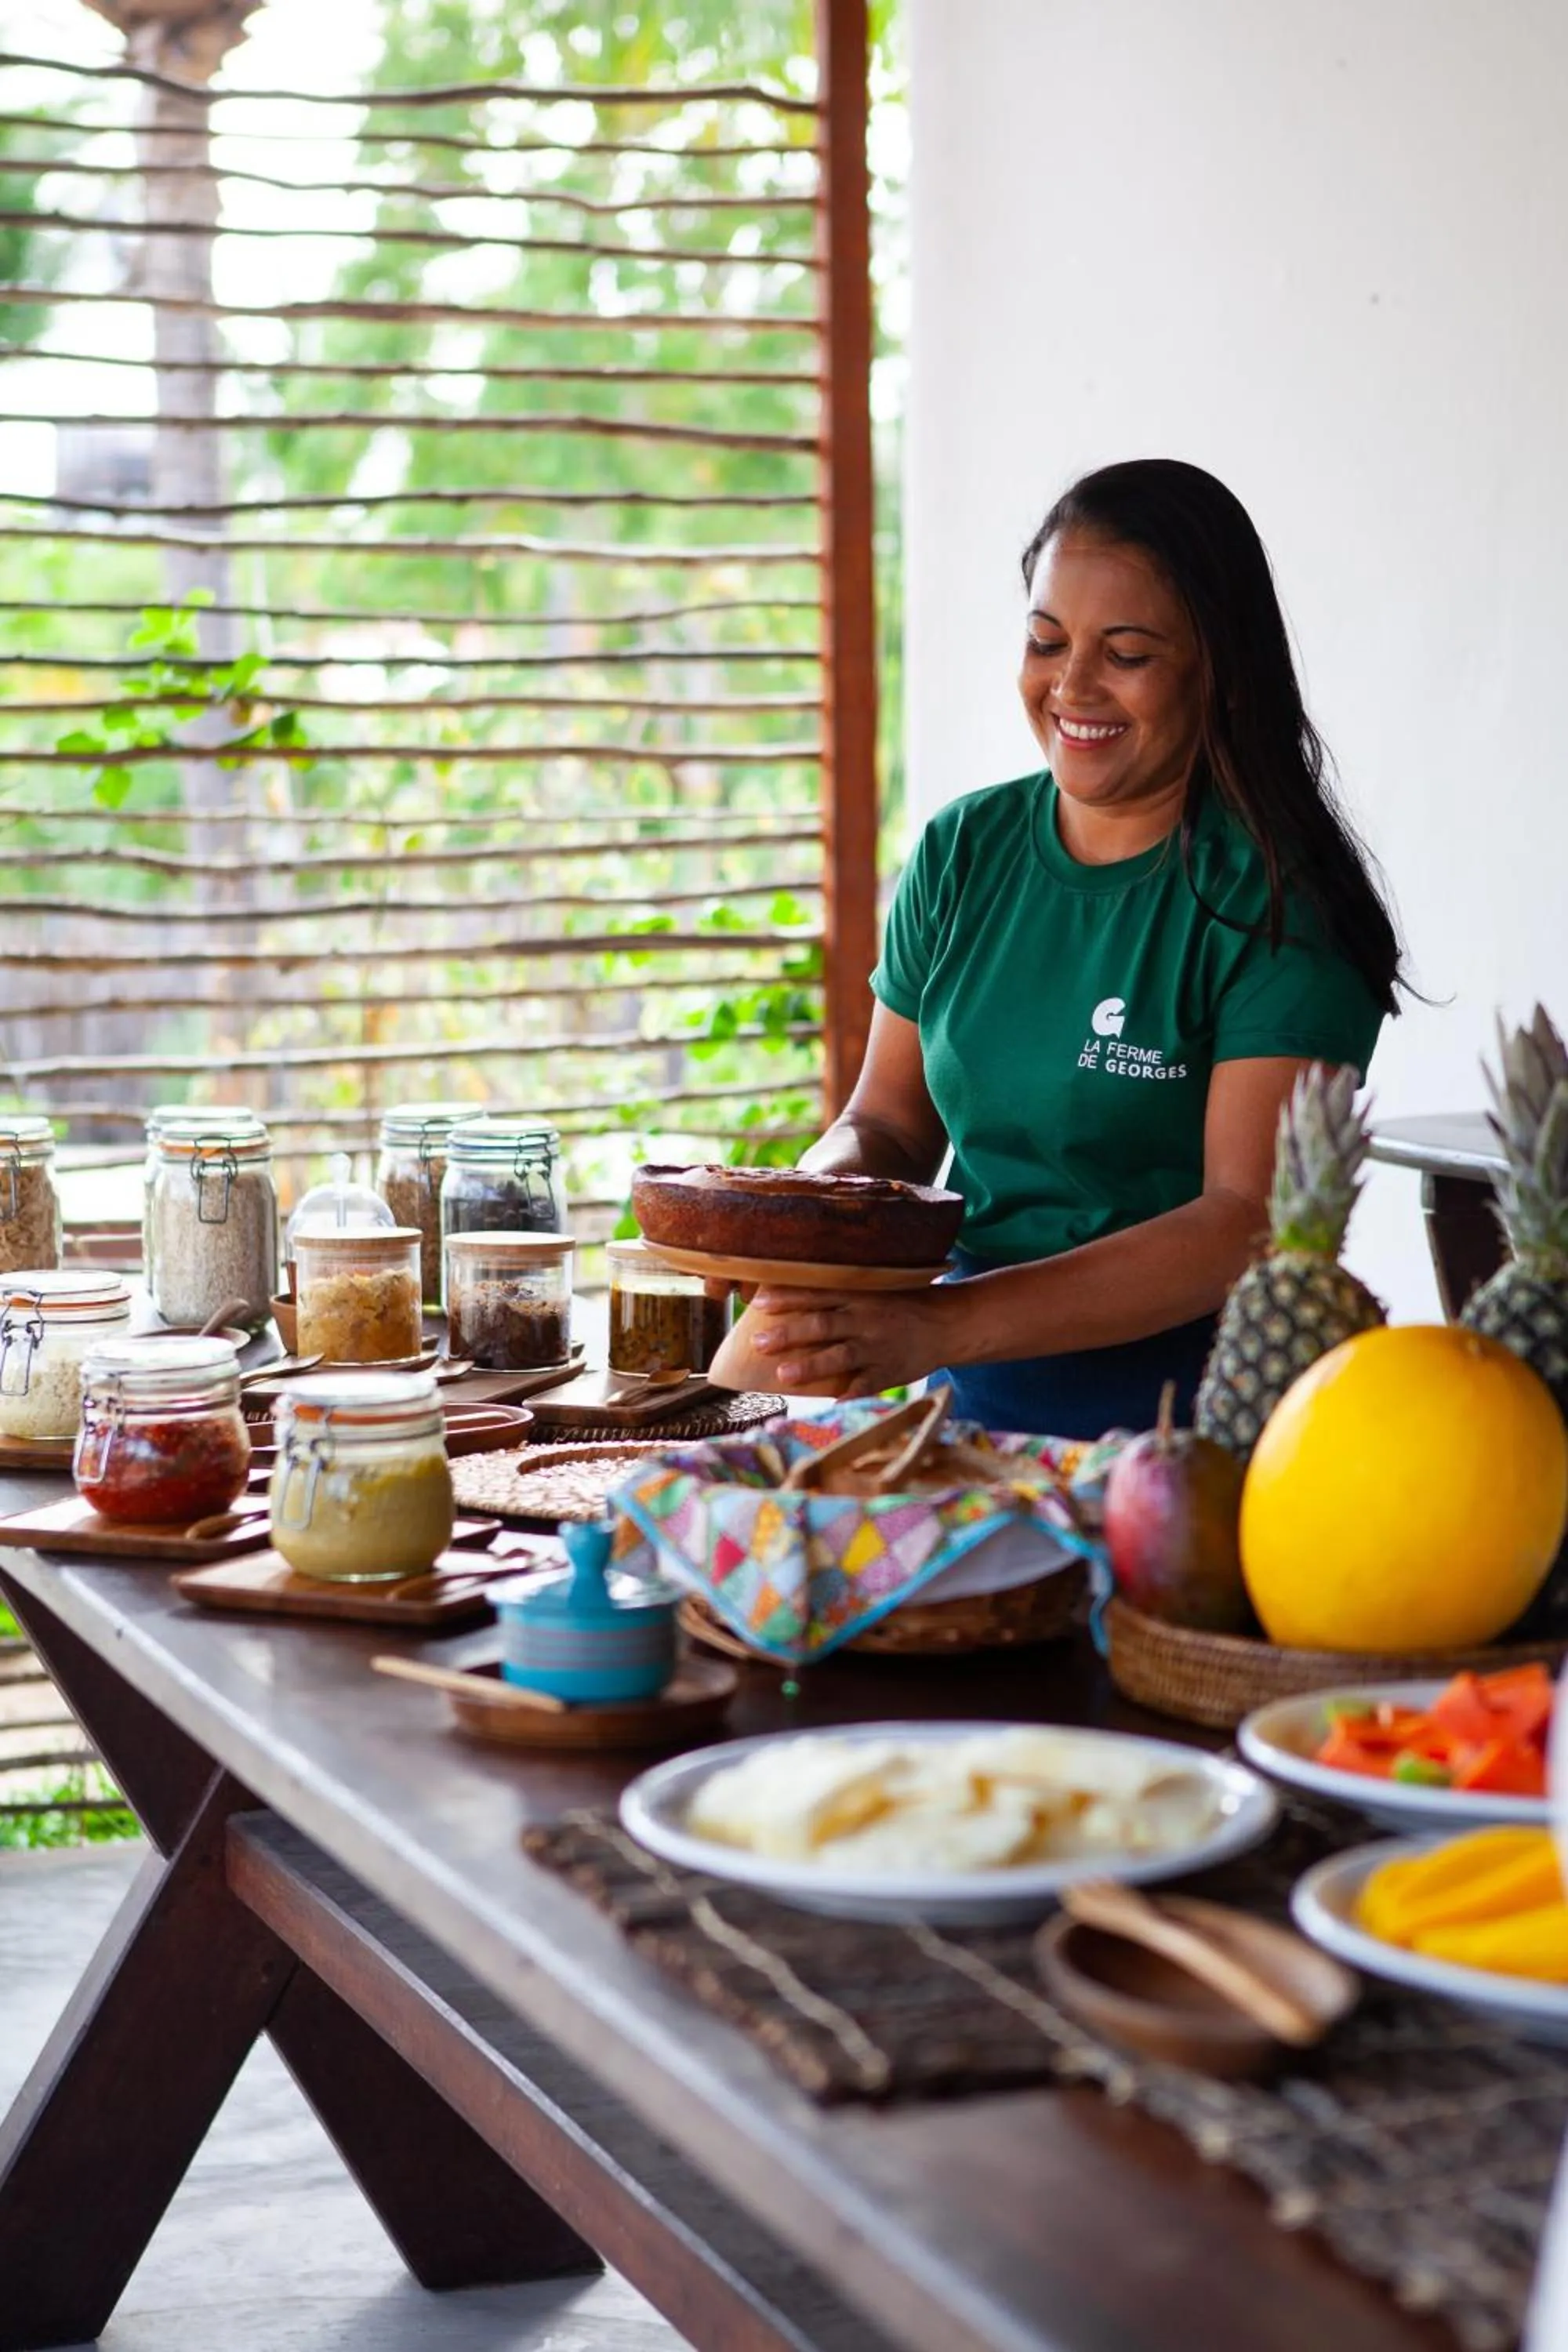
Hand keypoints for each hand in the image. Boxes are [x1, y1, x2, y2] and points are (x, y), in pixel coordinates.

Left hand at [747, 1282, 962, 1397]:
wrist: (949, 1323)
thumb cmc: (902, 1305)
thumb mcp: (874, 1290)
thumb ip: (838, 1296)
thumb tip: (789, 1299)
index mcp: (858, 1296)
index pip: (816, 1294)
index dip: (787, 1298)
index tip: (758, 1304)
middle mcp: (865, 1320)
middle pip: (822, 1325)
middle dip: (789, 1334)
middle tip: (759, 1344)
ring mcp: (878, 1347)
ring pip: (841, 1356)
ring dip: (811, 1366)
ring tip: (783, 1375)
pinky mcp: (890, 1372)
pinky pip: (867, 1386)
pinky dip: (850, 1396)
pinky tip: (831, 1405)